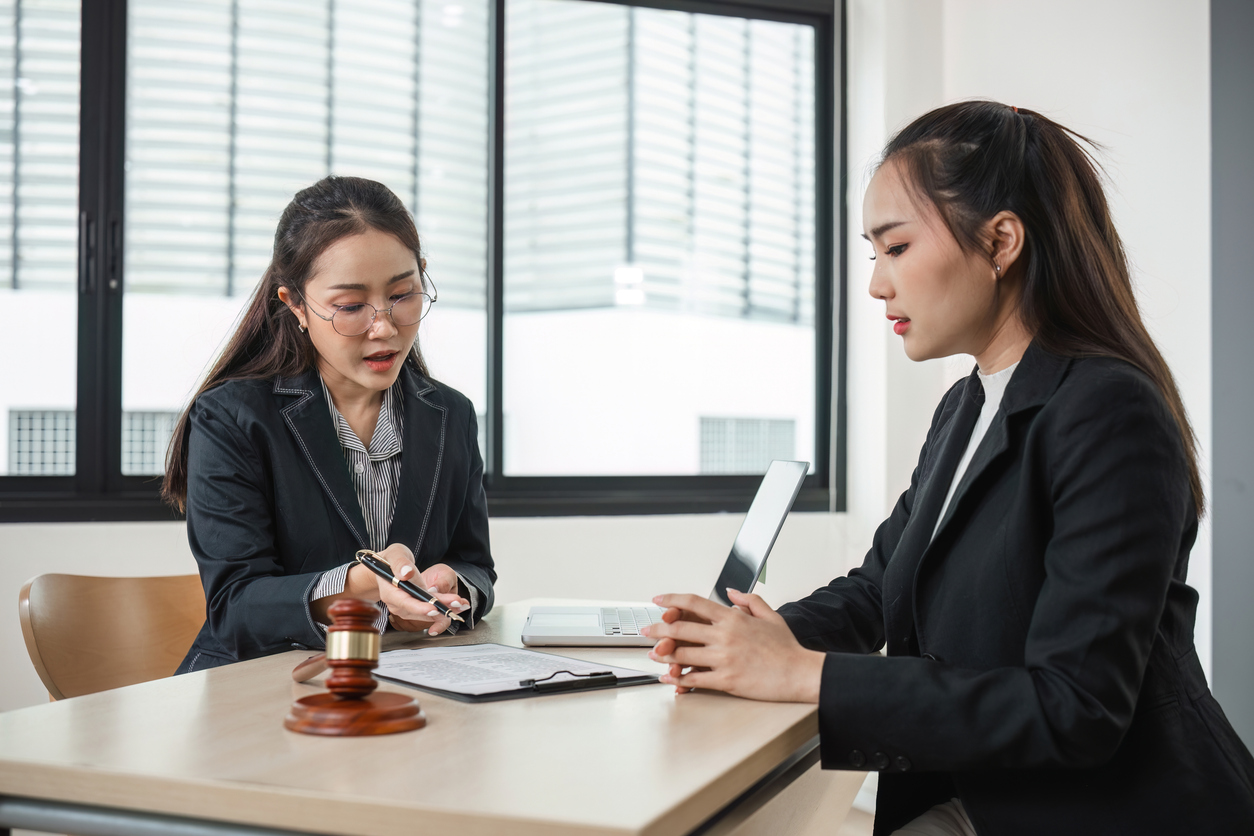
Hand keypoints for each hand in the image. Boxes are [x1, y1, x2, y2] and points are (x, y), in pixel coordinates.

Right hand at [349, 545, 468, 635]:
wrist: (390, 567)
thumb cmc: (391, 559)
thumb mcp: (395, 554)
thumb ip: (399, 562)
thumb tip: (406, 573)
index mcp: (389, 591)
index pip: (404, 602)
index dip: (419, 607)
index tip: (433, 608)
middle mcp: (397, 603)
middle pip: (419, 610)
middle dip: (438, 608)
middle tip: (456, 604)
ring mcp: (407, 607)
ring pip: (426, 612)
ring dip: (444, 609)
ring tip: (461, 603)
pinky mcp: (417, 606)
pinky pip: (430, 609)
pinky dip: (444, 607)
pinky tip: (458, 604)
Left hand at [642, 589, 823, 702]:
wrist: (800, 673)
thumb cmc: (787, 648)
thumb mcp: (770, 615)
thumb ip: (749, 600)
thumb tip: (731, 592)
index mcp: (733, 618)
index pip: (694, 603)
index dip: (672, 600)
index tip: (659, 600)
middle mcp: (725, 636)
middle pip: (681, 628)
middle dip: (658, 628)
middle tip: (647, 630)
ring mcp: (724, 658)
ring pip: (683, 654)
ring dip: (664, 654)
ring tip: (653, 654)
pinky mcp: (727, 680)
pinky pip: (695, 679)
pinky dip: (678, 679)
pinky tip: (669, 679)